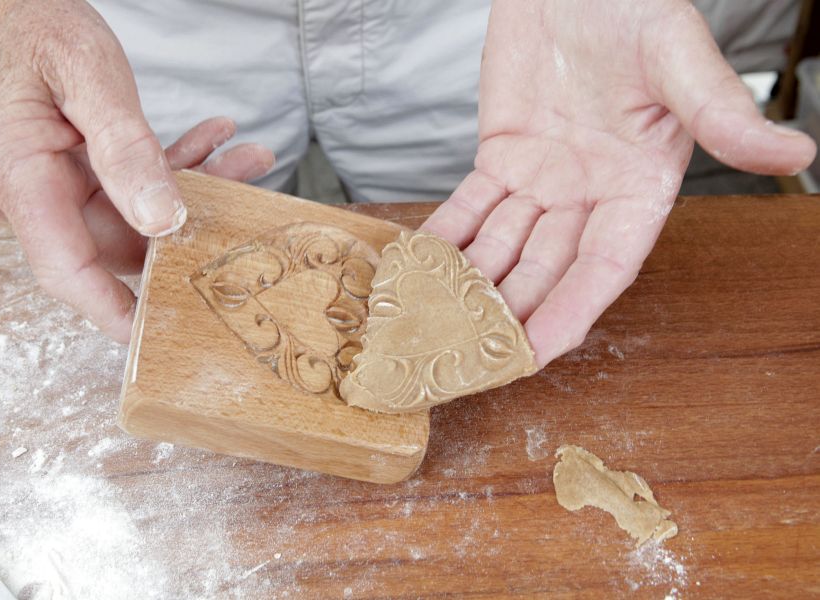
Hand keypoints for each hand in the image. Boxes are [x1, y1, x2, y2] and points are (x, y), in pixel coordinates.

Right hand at [0, 0, 272, 342]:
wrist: (9, 0)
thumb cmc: (31, 24)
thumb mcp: (88, 77)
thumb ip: (126, 148)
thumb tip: (161, 218)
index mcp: (21, 177)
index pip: (66, 269)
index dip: (113, 309)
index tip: (158, 334)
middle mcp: (37, 190)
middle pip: (117, 241)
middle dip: (187, 229)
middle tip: (243, 208)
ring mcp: (59, 182)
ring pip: (138, 212)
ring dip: (195, 188)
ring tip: (247, 161)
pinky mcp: (80, 167)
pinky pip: (135, 182)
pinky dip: (176, 164)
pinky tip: (214, 139)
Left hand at [422, 0, 815, 366]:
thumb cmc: (634, 6)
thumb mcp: (678, 58)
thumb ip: (721, 112)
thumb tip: (796, 154)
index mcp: (641, 188)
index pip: (605, 267)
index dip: (571, 310)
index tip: (535, 352)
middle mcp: (590, 196)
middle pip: (546, 271)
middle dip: (510, 313)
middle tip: (468, 355)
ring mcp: (541, 181)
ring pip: (502, 249)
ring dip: (470, 287)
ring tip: (434, 324)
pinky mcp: (500, 158)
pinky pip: (469, 210)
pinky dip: (445, 240)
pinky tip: (418, 271)